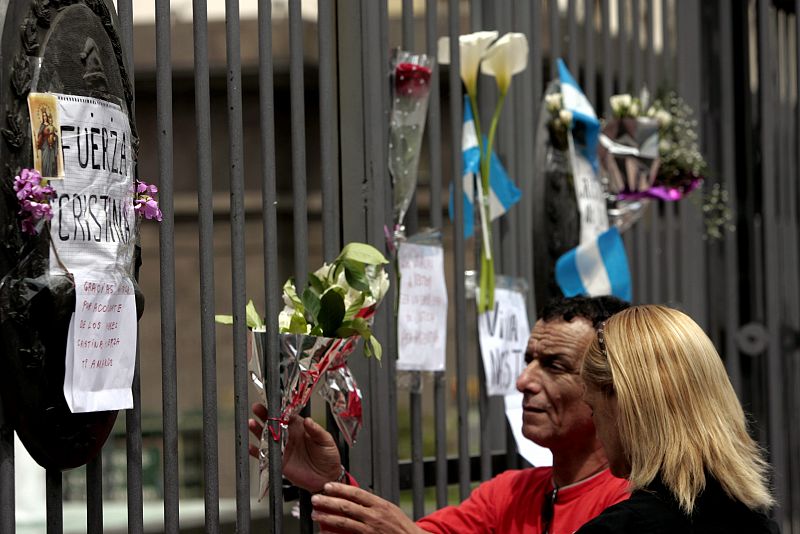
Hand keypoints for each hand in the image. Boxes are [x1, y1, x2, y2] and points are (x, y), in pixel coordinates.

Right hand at [249, 403, 342, 492]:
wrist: (326, 477)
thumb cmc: (328, 457)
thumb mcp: (326, 441)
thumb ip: (317, 431)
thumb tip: (308, 420)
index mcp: (300, 428)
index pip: (287, 416)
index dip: (279, 409)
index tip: (272, 403)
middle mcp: (289, 437)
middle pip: (273, 424)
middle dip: (264, 415)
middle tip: (257, 408)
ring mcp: (283, 449)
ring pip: (267, 437)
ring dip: (258, 430)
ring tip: (251, 423)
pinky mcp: (279, 461)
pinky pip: (265, 456)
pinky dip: (257, 452)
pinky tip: (251, 446)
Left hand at [311, 483, 426, 533]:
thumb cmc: (402, 528)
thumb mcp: (390, 510)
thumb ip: (374, 504)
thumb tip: (358, 497)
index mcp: (380, 505)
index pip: (356, 493)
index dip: (340, 489)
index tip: (328, 486)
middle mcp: (374, 517)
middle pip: (346, 506)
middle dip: (328, 502)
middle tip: (315, 499)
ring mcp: (370, 530)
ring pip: (344, 522)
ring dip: (327, 518)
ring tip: (316, 514)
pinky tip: (324, 532)